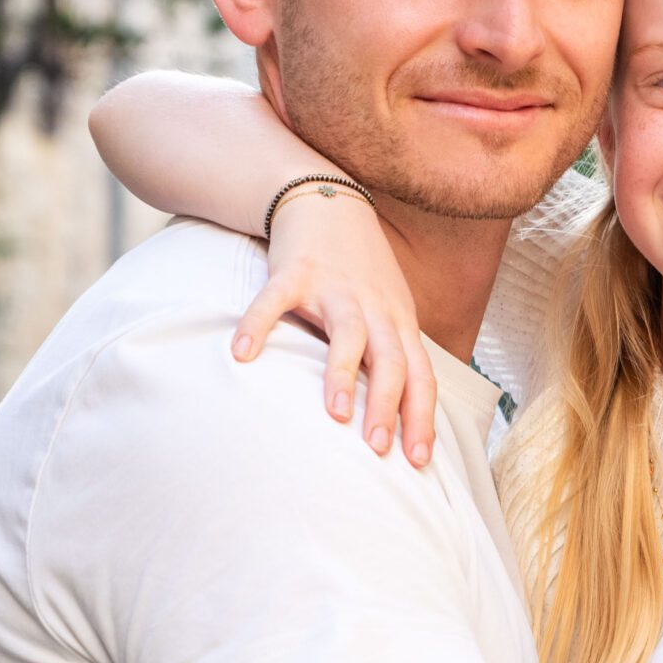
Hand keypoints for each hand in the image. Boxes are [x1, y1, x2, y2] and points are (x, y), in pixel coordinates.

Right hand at [231, 188, 436, 466]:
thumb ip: (395, 354)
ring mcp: (336, 288)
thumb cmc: (361, 271)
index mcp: (399, 323)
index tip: (418, 460)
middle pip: (391, 361)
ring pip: (348, 334)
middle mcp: (374, 307)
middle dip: (387, 406)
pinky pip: (276, 301)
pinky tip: (242, 356)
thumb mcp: (390, 310)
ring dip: (343, 375)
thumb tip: (404, 415)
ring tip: (336, 415)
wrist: (329, 202)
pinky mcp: (296, 271)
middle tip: (377, 448)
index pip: (421, 376)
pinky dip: (258, 325)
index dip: (421, 418)